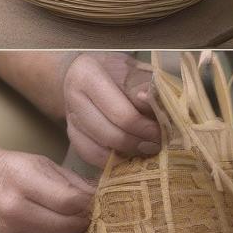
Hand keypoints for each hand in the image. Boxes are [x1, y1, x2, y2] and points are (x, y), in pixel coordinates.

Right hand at [0, 149, 93, 232]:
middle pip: (65, 224)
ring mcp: (13, 229)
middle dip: (86, 221)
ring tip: (88, 224)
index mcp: (22, 181)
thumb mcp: (46, 165)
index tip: (99, 201)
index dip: (89, 204)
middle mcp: (14, 208)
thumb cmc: (17, 169)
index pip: (67, 201)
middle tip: (97, 214)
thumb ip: (74, 183)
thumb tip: (103, 197)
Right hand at [62, 52, 159, 167]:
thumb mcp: (134, 70)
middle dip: (137, 144)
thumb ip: (146, 87)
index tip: (163, 133)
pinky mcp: (71, 135)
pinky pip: (90, 156)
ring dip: (124, 155)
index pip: (120, 112)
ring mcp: (70, 119)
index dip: (144, 127)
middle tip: (158, 146)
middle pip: (108, 134)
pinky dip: (111, 162)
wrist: (86, 73)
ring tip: (146, 152)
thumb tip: (157, 108)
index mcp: (89, 76)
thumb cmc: (116, 71)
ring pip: (97, 150)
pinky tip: (128, 158)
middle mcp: (73, 98)